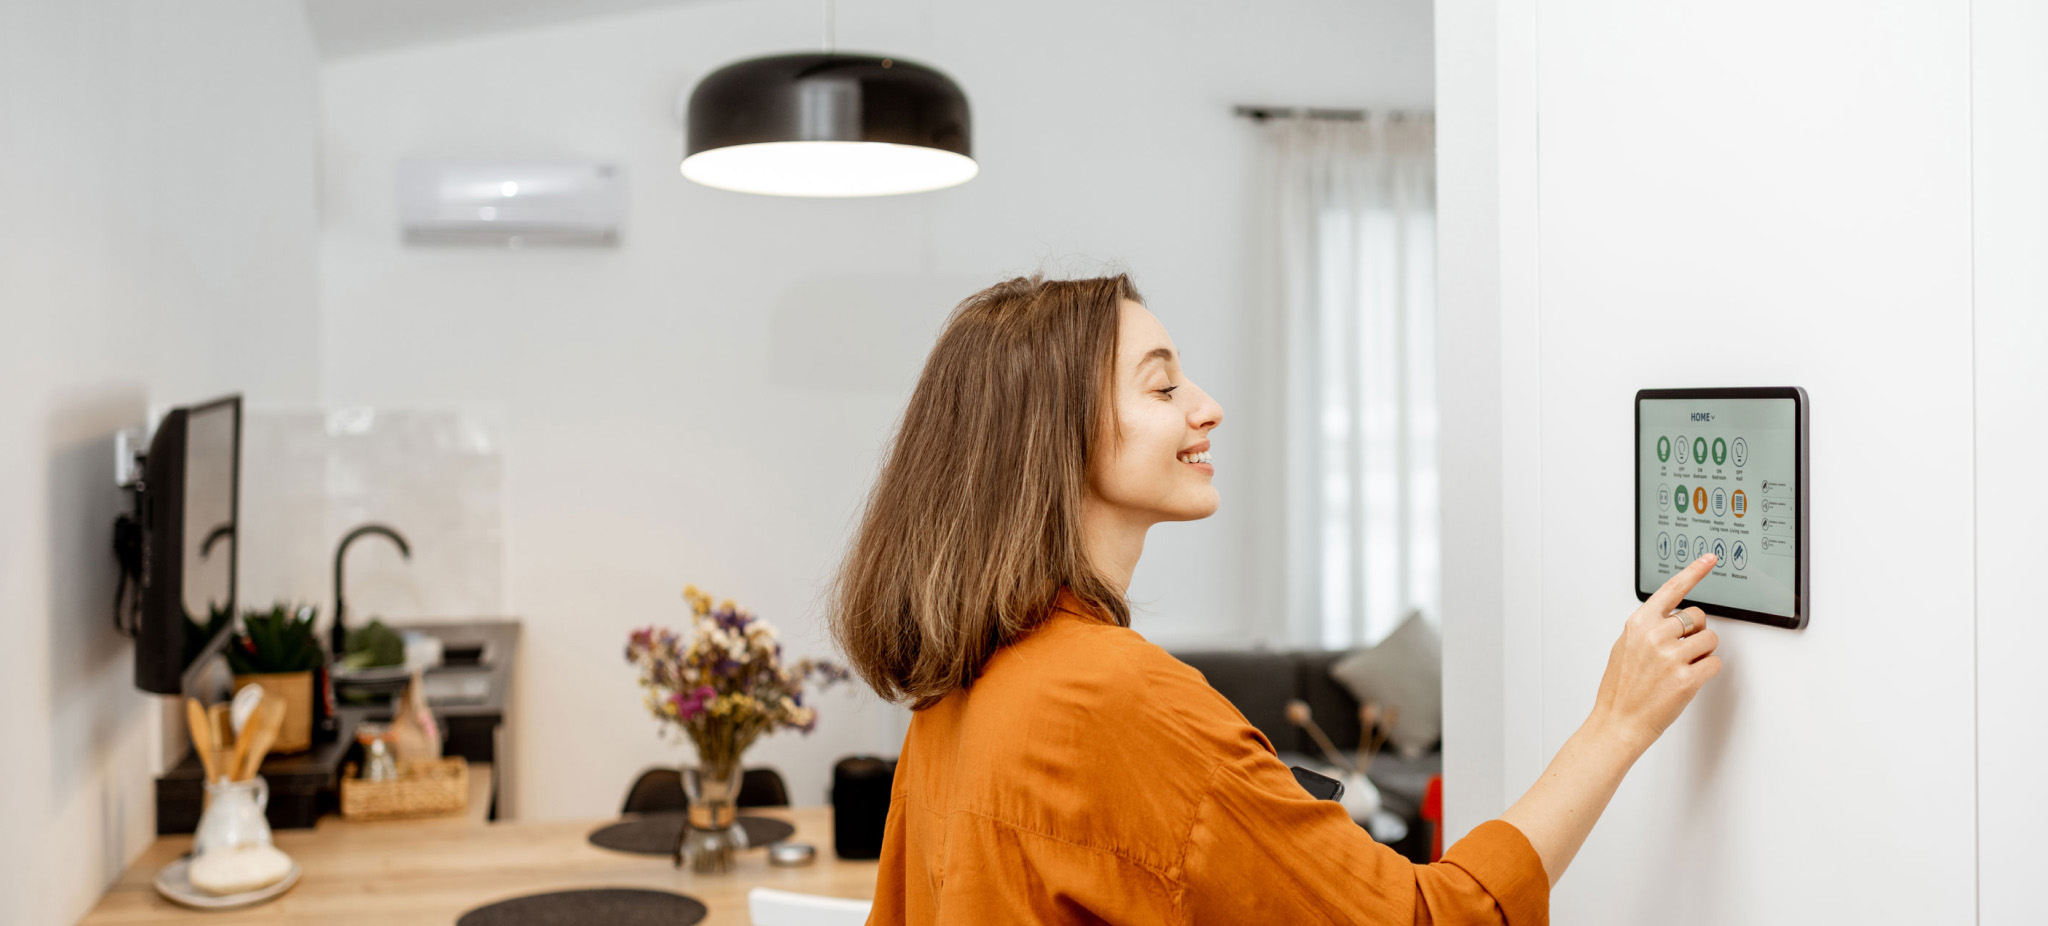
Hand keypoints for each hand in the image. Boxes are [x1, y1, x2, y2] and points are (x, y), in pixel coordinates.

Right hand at [1591, 553, 1723, 752]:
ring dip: (1703, 652)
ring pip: (1710, 640)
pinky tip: (1689, 679)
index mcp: (1639, 623)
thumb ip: (1647, 628)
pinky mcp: (1687, 679)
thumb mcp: (1624, 647)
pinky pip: (1715, 663)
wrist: (1618, 722)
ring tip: (1682, 667)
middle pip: (1698, 617)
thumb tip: (1671, 619)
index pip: (1672, 589)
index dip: (1694, 572)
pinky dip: (1707, 671)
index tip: (1709, 559)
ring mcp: (1671, 657)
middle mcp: (1655, 635)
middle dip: (1696, 631)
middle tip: (1681, 650)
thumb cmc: (1620, 688)